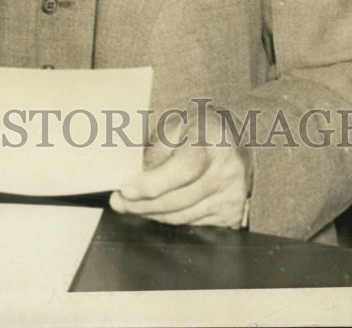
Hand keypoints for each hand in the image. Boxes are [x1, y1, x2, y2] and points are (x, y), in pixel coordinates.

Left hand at [110, 108, 251, 228]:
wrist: (232, 139)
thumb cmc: (197, 130)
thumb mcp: (174, 126)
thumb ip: (154, 151)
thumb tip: (133, 180)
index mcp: (212, 141)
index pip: (183, 169)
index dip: (153, 183)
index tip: (126, 190)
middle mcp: (227, 171)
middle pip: (178, 199)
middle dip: (142, 204)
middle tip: (118, 202)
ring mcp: (232, 196)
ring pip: (182, 217)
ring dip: (152, 214)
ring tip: (131, 205)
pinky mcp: (232, 216)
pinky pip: (192, 225)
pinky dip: (170, 219)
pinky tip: (157, 209)